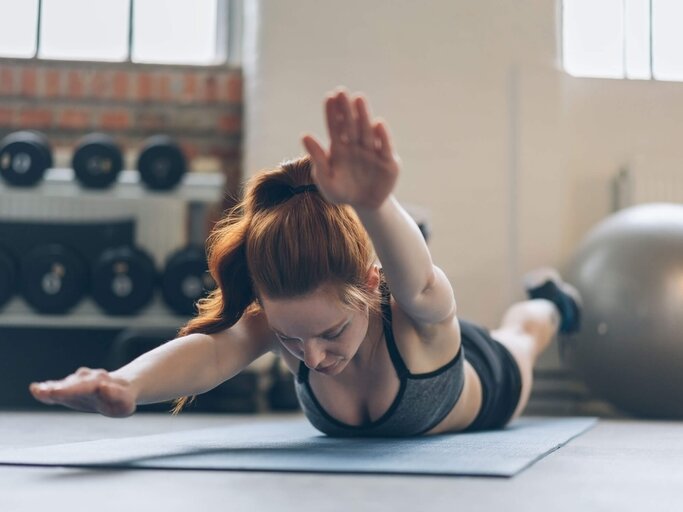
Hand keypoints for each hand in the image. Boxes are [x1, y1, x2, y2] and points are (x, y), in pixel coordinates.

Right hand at [29, 368, 136, 417]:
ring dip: (54, 388)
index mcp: (103, 385)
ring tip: (38, 390)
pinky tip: (36, 389)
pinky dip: (48, 389)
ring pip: (67, 384)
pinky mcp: (71, 387)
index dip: (75, 390)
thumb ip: (115, 395)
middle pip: (75, 385)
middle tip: (46, 391)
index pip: (87, 387)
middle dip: (63, 389)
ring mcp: (79, 382)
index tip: (61, 391)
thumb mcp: (125, 402)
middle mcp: (89, 380)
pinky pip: (59, 387)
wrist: (122, 387)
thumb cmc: (122, 399)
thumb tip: (103, 387)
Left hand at [302, 89, 399, 209]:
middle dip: (347, 109)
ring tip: (359, 99)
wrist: (365, 205)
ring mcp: (373, 151)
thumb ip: (317, 159)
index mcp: (340, 148)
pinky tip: (378, 124)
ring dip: (363, 115)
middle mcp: (356, 145)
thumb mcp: (326, 179)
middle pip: (351, 124)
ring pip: (367, 131)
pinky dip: (382, 136)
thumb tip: (304, 135)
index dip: (332, 112)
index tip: (329, 97)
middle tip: (342, 92)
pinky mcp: (388, 161)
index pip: (335, 126)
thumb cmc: (342, 192)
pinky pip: (385, 147)